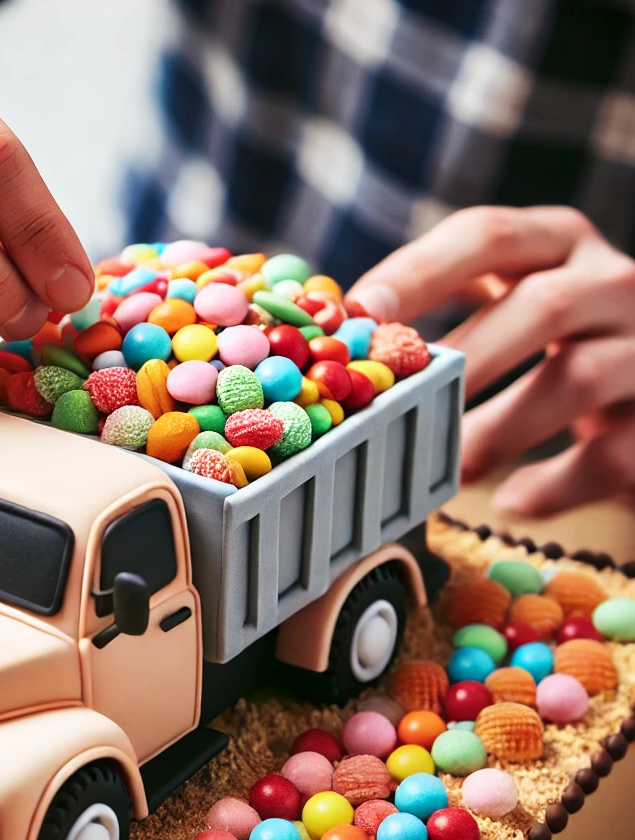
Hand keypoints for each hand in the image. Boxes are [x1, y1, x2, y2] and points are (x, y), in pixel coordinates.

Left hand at [346, 206, 634, 516]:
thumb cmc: (560, 347)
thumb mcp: (514, 306)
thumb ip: (449, 307)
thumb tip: (335, 339)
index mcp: (558, 243)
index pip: (486, 236)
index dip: (417, 272)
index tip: (357, 314)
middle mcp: (615, 282)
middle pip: (541, 305)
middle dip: (462, 358)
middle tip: (396, 407)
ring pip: (579, 378)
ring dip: (498, 430)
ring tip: (445, 470)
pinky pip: (612, 453)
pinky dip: (555, 484)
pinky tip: (511, 502)